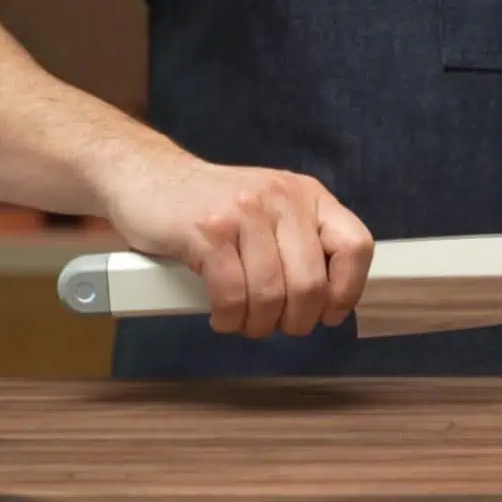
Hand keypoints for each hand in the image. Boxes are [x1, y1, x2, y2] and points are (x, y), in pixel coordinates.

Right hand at [97, 145, 373, 338]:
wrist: (145, 177)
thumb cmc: (211, 206)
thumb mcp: (269, 211)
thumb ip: (300, 244)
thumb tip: (329, 303)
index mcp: (307, 195)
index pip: (355, 246)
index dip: (346, 290)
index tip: (328, 313)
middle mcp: (282, 198)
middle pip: (310, 284)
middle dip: (294, 320)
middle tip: (275, 324)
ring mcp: (244, 212)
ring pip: (270, 296)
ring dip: (256, 324)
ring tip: (242, 320)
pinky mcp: (208, 232)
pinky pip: (232, 295)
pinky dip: (228, 318)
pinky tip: (221, 315)